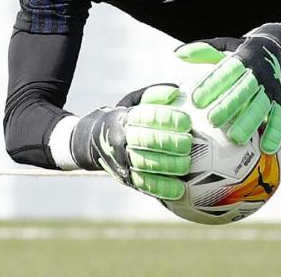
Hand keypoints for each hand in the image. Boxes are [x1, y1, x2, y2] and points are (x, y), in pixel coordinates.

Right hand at [71, 85, 191, 199]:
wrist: (92, 141)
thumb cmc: (126, 117)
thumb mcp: (133, 101)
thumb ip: (154, 94)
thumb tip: (176, 91)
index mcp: (124, 117)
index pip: (146, 116)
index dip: (167, 119)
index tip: (187, 122)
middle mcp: (119, 138)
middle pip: (146, 141)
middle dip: (169, 142)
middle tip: (188, 143)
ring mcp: (120, 160)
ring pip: (144, 164)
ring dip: (167, 166)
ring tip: (186, 165)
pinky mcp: (125, 178)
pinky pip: (143, 184)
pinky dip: (161, 188)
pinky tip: (179, 190)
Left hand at [175, 24, 280, 154]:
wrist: (277, 50)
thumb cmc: (241, 54)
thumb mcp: (224, 47)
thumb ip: (202, 52)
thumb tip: (178, 54)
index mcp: (242, 60)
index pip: (227, 72)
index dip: (212, 85)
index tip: (196, 100)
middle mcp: (259, 74)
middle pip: (244, 90)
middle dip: (229, 105)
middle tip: (212, 121)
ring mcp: (273, 89)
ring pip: (262, 106)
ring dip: (250, 122)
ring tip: (236, 139)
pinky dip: (276, 134)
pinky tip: (266, 149)